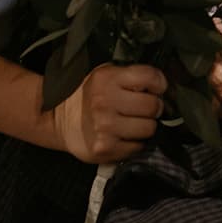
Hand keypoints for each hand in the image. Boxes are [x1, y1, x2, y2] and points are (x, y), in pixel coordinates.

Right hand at [52, 63, 166, 163]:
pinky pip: (138, 147)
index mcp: (108, 78)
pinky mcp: (106, 148)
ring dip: (146, 126)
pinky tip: (125, 135)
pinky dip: (136, 142)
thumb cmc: (88, 95)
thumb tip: (162, 85)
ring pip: (149, 128)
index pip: (151, 77)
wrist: (59, 119)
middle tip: (143, 108)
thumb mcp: (106, 74)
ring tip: (133, 122)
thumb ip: (131, 76)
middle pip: (153, 106)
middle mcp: (106, 102)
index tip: (156, 88)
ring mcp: (105, 127)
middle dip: (153, 107)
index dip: (159, 84)